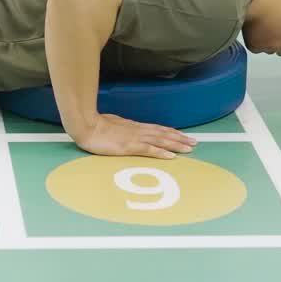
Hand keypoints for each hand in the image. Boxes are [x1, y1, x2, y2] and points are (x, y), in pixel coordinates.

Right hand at [68, 112, 195, 158]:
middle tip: (195, 143)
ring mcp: (134, 138)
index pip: (157, 129)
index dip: (172, 132)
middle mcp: (137, 131)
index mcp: (134, 127)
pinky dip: (161, 152)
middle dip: (180, 138)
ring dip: (176, 144)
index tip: (183, 136)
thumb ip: (122, 130)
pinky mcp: (128, 146)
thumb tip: (127, 134)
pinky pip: (148, 150)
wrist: (85, 125)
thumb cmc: (95, 126)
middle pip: (163, 134)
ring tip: (189, 148)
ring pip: (160, 140)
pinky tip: (171, 156)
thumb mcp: (112, 127)